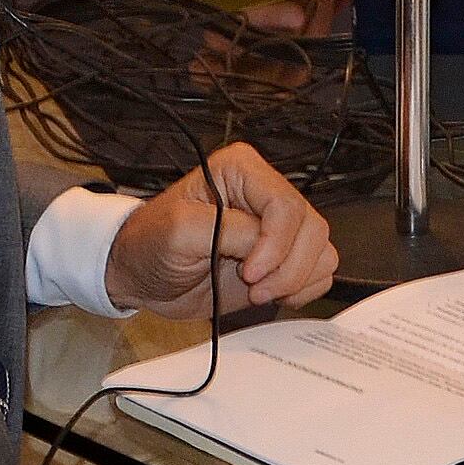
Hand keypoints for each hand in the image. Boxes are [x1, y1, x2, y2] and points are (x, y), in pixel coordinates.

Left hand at [104, 143, 339, 319]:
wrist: (143, 276)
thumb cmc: (150, 244)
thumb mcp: (179, 231)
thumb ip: (227, 231)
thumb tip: (266, 248)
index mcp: (242, 171)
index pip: (285, 205)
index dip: (275, 245)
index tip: (250, 272)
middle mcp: (265, 195)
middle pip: (310, 229)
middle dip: (286, 268)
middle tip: (252, 287)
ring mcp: (277, 228)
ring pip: (320, 250)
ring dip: (294, 280)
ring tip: (257, 292)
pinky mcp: (282, 257)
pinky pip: (319, 271)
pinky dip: (302, 289)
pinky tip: (271, 293)